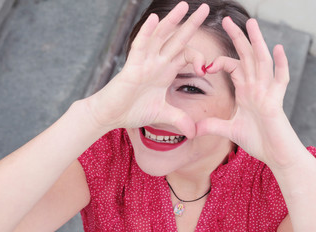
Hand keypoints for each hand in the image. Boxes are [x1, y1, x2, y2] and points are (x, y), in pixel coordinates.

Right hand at [87, 2, 209, 138]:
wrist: (111, 115)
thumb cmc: (132, 110)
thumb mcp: (163, 114)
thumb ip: (180, 119)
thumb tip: (195, 132)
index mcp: (166, 71)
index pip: (186, 55)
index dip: (199, 57)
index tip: (206, 70)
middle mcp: (157, 63)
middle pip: (177, 39)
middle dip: (191, 24)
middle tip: (205, 8)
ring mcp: (145, 62)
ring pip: (160, 37)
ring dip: (172, 21)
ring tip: (185, 5)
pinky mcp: (132, 66)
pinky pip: (140, 46)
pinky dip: (147, 33)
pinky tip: (155, 19)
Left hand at [197, 17, 294, 166]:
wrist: (275, 155)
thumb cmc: (257, 140)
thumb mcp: (228, 130)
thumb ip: (212, 126)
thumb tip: (192, 129)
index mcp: (245, 90)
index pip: (232, 66)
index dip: (219, 61)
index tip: (205, 64)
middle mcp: (256, 87)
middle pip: (246, 56)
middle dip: (237, 38)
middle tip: (227, 20)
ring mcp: (267, 92)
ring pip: (262, 62)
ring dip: (257, 42)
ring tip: (251, 23)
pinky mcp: (275, 102)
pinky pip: (280, 80)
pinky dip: (280, 64)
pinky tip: (277, 48)